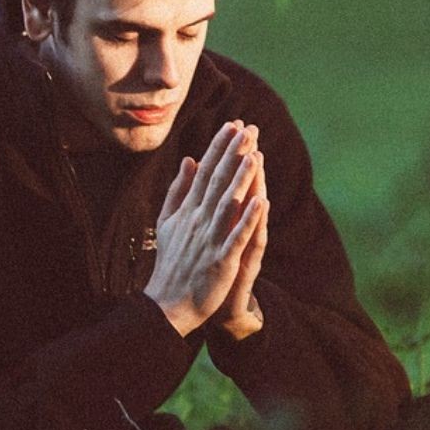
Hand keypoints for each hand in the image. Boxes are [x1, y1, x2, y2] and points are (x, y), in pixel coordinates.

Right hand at [144, 121, 267, 336]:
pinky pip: (236, 237)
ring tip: (255, 155)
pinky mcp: (221, 261)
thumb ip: (179, 189)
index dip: (219, 148)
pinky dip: (248, 219)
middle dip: (233, 154)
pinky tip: (261, 201)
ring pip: (228, 204)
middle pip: (218, 182)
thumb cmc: (171, 261)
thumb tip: (190, 159)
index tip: (232, 125)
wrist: (168, 303)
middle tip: (249, 129)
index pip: (205, 172)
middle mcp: (198, 220)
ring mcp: (209, 240)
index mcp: (188, 210)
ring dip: (242, 179)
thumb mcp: (168, 221)